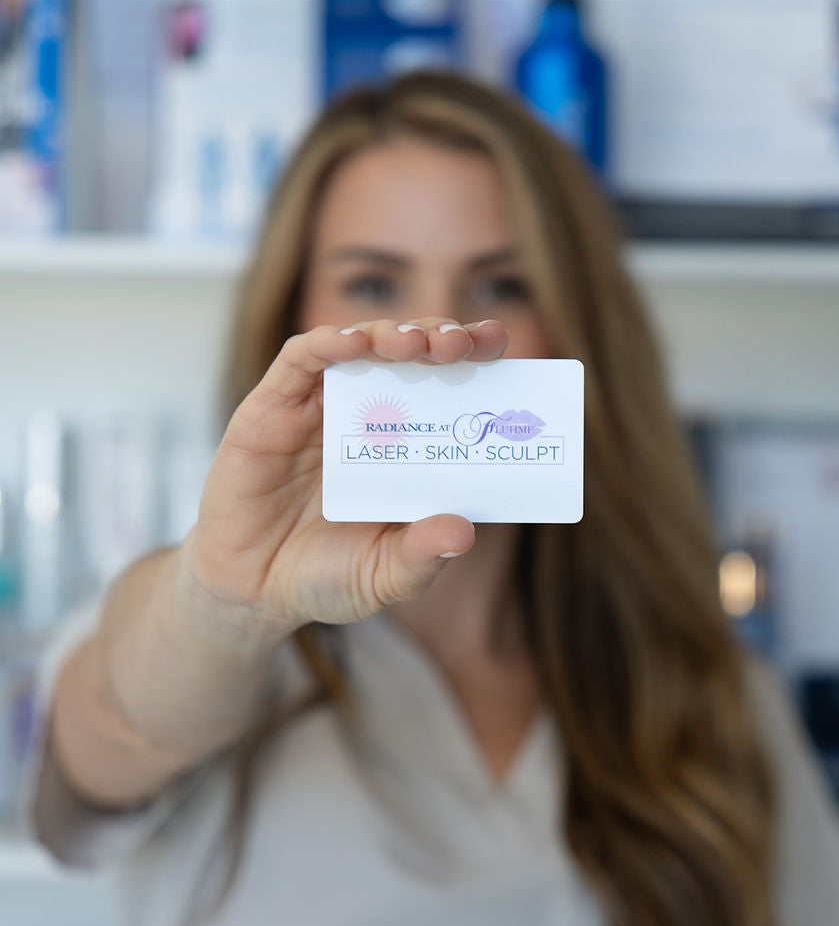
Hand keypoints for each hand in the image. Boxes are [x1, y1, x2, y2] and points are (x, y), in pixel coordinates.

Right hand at [179, 317, 507, 641]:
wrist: (253, 592)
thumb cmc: (326, 576)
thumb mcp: (385, 576)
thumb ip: (422, 556)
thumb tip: (464, 532)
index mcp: (405, 444)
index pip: (447, 385)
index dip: (474, 358)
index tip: (499, 346)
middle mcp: (366, 415)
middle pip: (409, 354)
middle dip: (439, 338)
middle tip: (463, 345)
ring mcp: (318, 408)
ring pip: (359, 346)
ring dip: (390, 334)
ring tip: (417, 343)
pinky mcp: (271, 409)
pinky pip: (300, 361)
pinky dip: (327, 343)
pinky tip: (352, 343)